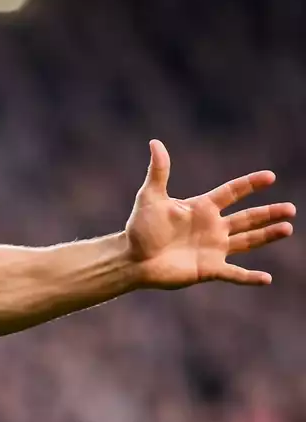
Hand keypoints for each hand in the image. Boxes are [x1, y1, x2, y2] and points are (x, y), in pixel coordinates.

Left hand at [125, 139, 293, 288]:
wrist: (131, 259)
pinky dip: (249, 277)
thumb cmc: (140, 228)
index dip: (250, 184)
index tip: (270, 177)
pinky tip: (266, 279)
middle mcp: (212, 227)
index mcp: (202, 208)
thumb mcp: (150, 197)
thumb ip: (158, 171)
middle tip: (290, 209)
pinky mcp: (208, 269)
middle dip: (268, 213)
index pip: (232, 192)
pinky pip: (233, 274)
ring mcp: (213, 249)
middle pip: (247, 218)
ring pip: (247, 241)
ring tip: (287, 228)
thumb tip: (155, 142)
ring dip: (267, 236)